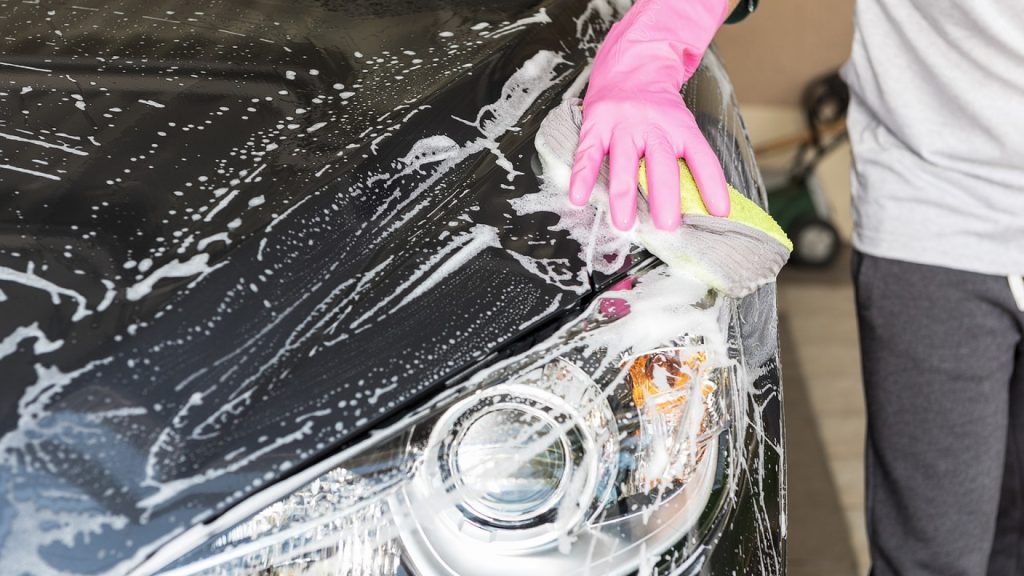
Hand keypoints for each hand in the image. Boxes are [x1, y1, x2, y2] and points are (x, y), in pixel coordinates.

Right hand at [569, 0, 730, 230]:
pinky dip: (582, 178)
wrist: (633, 61)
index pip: (702, 158)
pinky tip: (578, 198)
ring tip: (625, 224)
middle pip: (662, 165)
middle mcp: (653, 126)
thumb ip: (687, 159)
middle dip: (665, 197)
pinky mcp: (596, 124)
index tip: (719, 212)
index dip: (712, 185)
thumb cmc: (658, 105)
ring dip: (624, 196)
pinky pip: (588, 154)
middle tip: (667, 225)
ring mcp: (623, 125)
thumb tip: (705, 203)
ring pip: (625, 163)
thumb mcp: (681, 123)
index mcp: (680, 127)